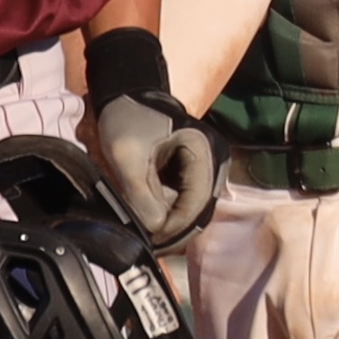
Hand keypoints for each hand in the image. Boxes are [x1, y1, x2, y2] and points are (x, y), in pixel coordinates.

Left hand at [95, 90, 225, 246]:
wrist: (124, 95)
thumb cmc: (127, 118)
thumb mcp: (126, 155)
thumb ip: (141, 194)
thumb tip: (157, 228)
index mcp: (205, 152)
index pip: (197, 204)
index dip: (175, 227)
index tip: (150, 241)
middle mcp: (213, 163)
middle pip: (199, 212)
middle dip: (174, 231)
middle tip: (147, 244)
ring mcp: (204, 169)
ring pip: (192, 211)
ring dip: (170, 225)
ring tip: (145, 234)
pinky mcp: (191, 174)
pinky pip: (184, 203)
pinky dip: (168, 214)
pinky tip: (149, 220)